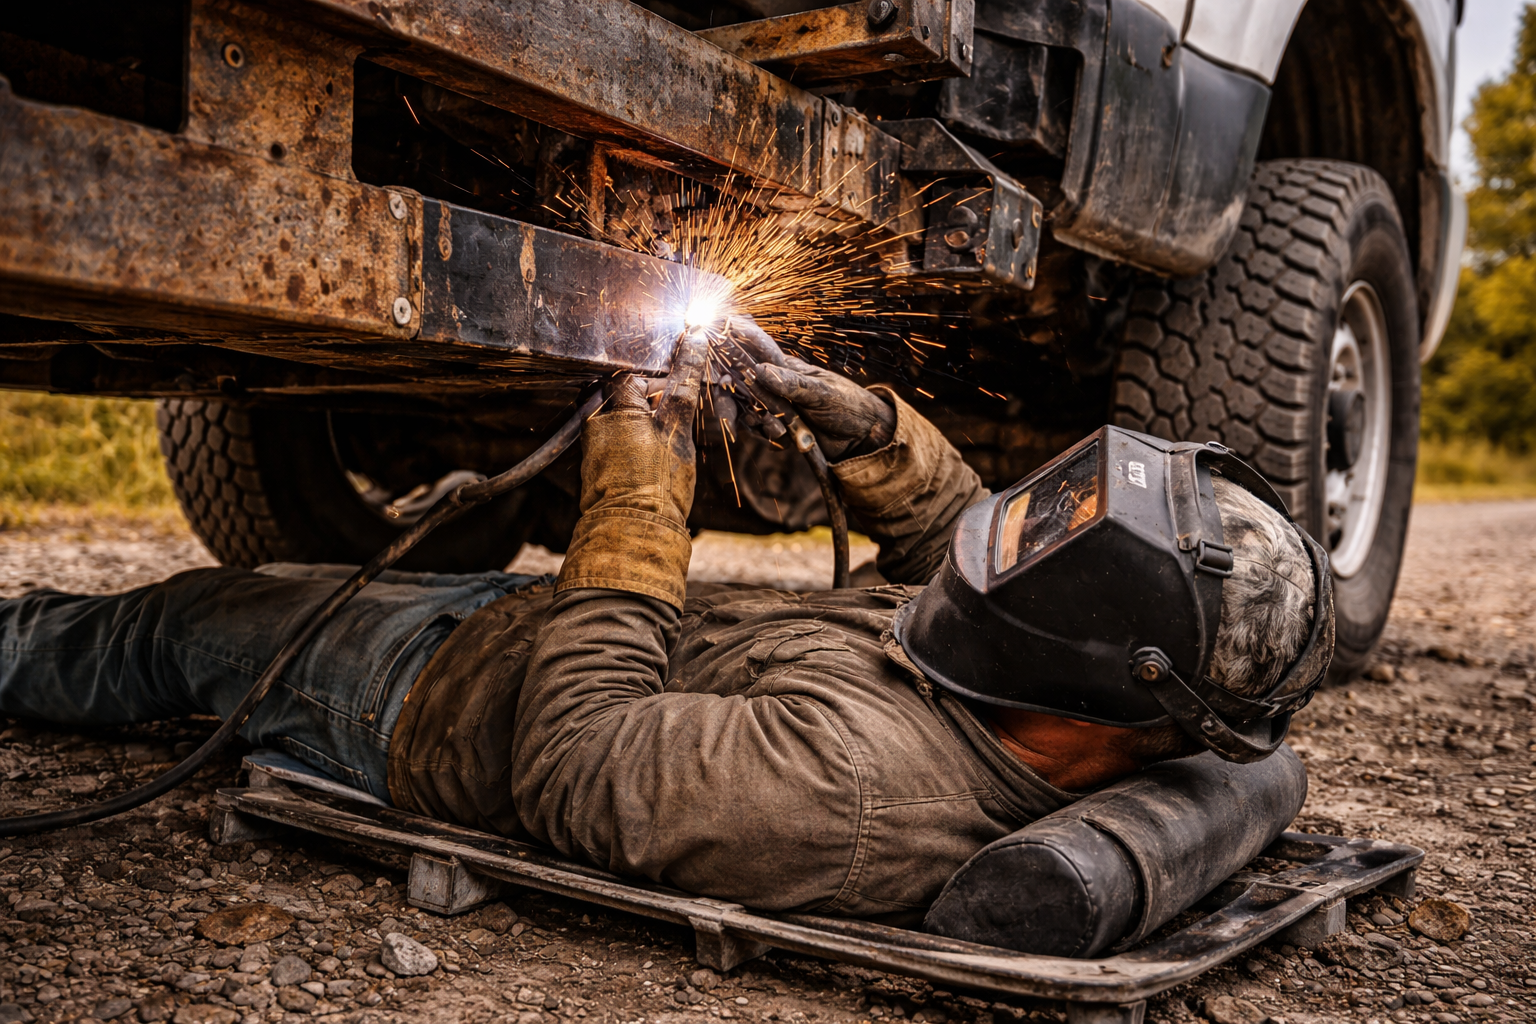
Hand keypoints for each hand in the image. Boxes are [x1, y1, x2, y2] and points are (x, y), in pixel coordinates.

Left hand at [555, 329, 707, 607]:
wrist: (632, 534)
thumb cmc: (656, 482)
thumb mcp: (678, 428)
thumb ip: (685, 382)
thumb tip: (696, 337)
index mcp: (612, 403)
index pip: (639, 375)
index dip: (665, 384)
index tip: (683, 397)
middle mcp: (596, 420)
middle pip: (631, 397)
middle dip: (656, 407)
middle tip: (679, 427)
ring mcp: (594, 445)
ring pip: (627, 422)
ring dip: (650, 429)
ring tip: (670, 450)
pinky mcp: (598, 468)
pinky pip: (620, 445)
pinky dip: (640, 449)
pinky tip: (657, 466)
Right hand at [755, 356, 895, 461]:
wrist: (865, 438)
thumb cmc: (849, 405)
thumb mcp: (820, 392)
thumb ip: (791, 383)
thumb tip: (760, 370)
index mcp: (788, 369)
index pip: (757, 362)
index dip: (742, 371)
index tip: (734, 383)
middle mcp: (780, 387)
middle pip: (749, 392)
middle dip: (746, 406)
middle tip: (753, 417)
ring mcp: (782, 409)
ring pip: (755, 415)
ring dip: (763, 425)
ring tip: (781, 430)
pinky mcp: (785, 429)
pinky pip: (766, 434)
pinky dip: (770, 439)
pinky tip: (783, 440)